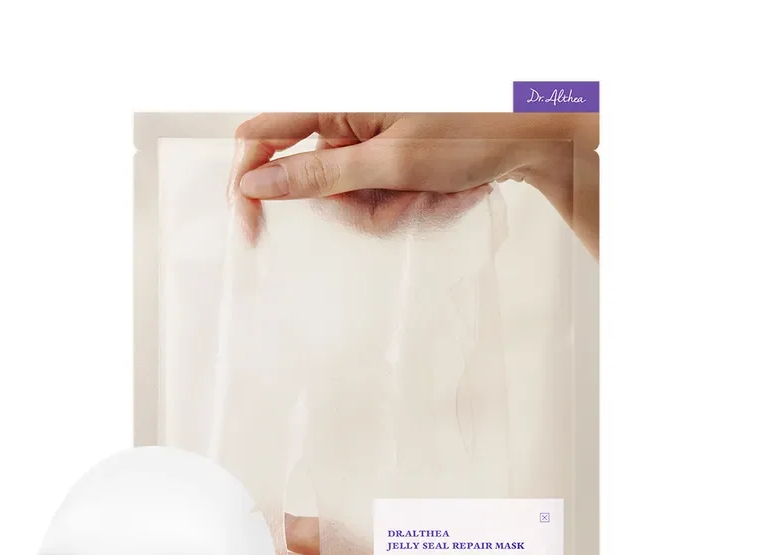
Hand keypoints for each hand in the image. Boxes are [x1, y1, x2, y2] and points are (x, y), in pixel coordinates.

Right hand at [230, 112, 597, 255]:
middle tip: (404, 201)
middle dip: (359, 206)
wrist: (533, 137)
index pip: (263, 134)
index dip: (250, 181)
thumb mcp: (391, 161)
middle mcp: (347, 115)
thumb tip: (260, 183)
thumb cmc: (473, 132)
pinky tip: (438, 192)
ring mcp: (369, 137)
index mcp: (338, 98)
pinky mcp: (386, 155)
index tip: (250, 227)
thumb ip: (320, 176)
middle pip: (316, 182)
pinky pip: (375, 198)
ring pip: (350, 199)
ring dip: (391, 210)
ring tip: (433, 193)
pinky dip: (405, 206)